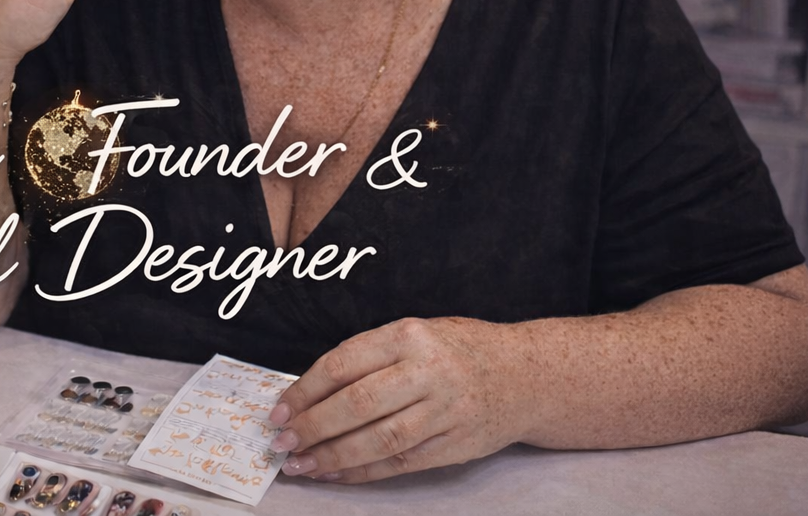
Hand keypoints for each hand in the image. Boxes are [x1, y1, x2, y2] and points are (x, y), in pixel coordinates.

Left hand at [268, 317, 535, 483]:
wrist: (527, 375)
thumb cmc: (459, 349)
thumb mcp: (417, 333)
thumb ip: (370, 356)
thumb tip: (310, 391)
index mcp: (409, 335)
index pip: (343, 363)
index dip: (305, 390)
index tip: (279, 408)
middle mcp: (428, 371)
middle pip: (358, 404)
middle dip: (312, 426)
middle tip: (281, 440)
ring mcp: (445, 411)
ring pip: (379, 439)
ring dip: (333, 456)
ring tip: (301, 464)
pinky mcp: (457, 444)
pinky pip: (401, 463)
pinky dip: (363, 471)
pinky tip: (335, 474)